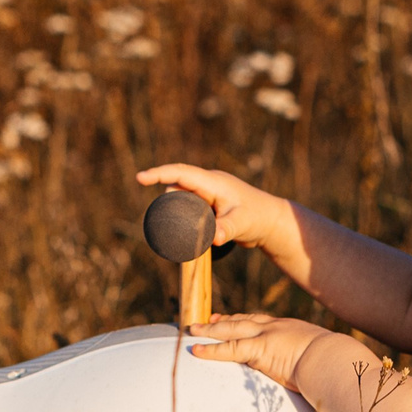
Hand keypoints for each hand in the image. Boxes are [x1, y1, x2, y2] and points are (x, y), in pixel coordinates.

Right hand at [134, 163, 292, 253]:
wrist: (272, 222)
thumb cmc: (258, 218)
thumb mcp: (241, 224)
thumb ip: (227, 229)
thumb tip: (214, 238)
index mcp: (213, 182)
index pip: (181, 173)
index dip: (159, 174)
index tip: (140, 178)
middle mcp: (209, 183)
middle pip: (177, 185)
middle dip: (168, 200)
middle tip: (173, 223)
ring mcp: (209, 192)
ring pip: (182, 195)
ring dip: (175, 207)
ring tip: (183, 227)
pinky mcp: (210, 203)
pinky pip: (189, 203)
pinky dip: (182, 212)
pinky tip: (180, 225)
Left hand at [185, 312, 329, 388]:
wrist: (334, 360)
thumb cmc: (333, 363)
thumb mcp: (322, 357)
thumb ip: (312, 361)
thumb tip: (317, 372)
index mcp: (289, 328)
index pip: (261, 321)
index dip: (244, 319)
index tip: (231, 318)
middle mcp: (275, 327)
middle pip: (242, 320)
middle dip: (223, 320)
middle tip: (206, 320)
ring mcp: (265, 336)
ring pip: (231, 330)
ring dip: (209, 331)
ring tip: (192, 331)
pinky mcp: (259, 349)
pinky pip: (229, 348)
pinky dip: (211, 350)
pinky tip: (197, 350)